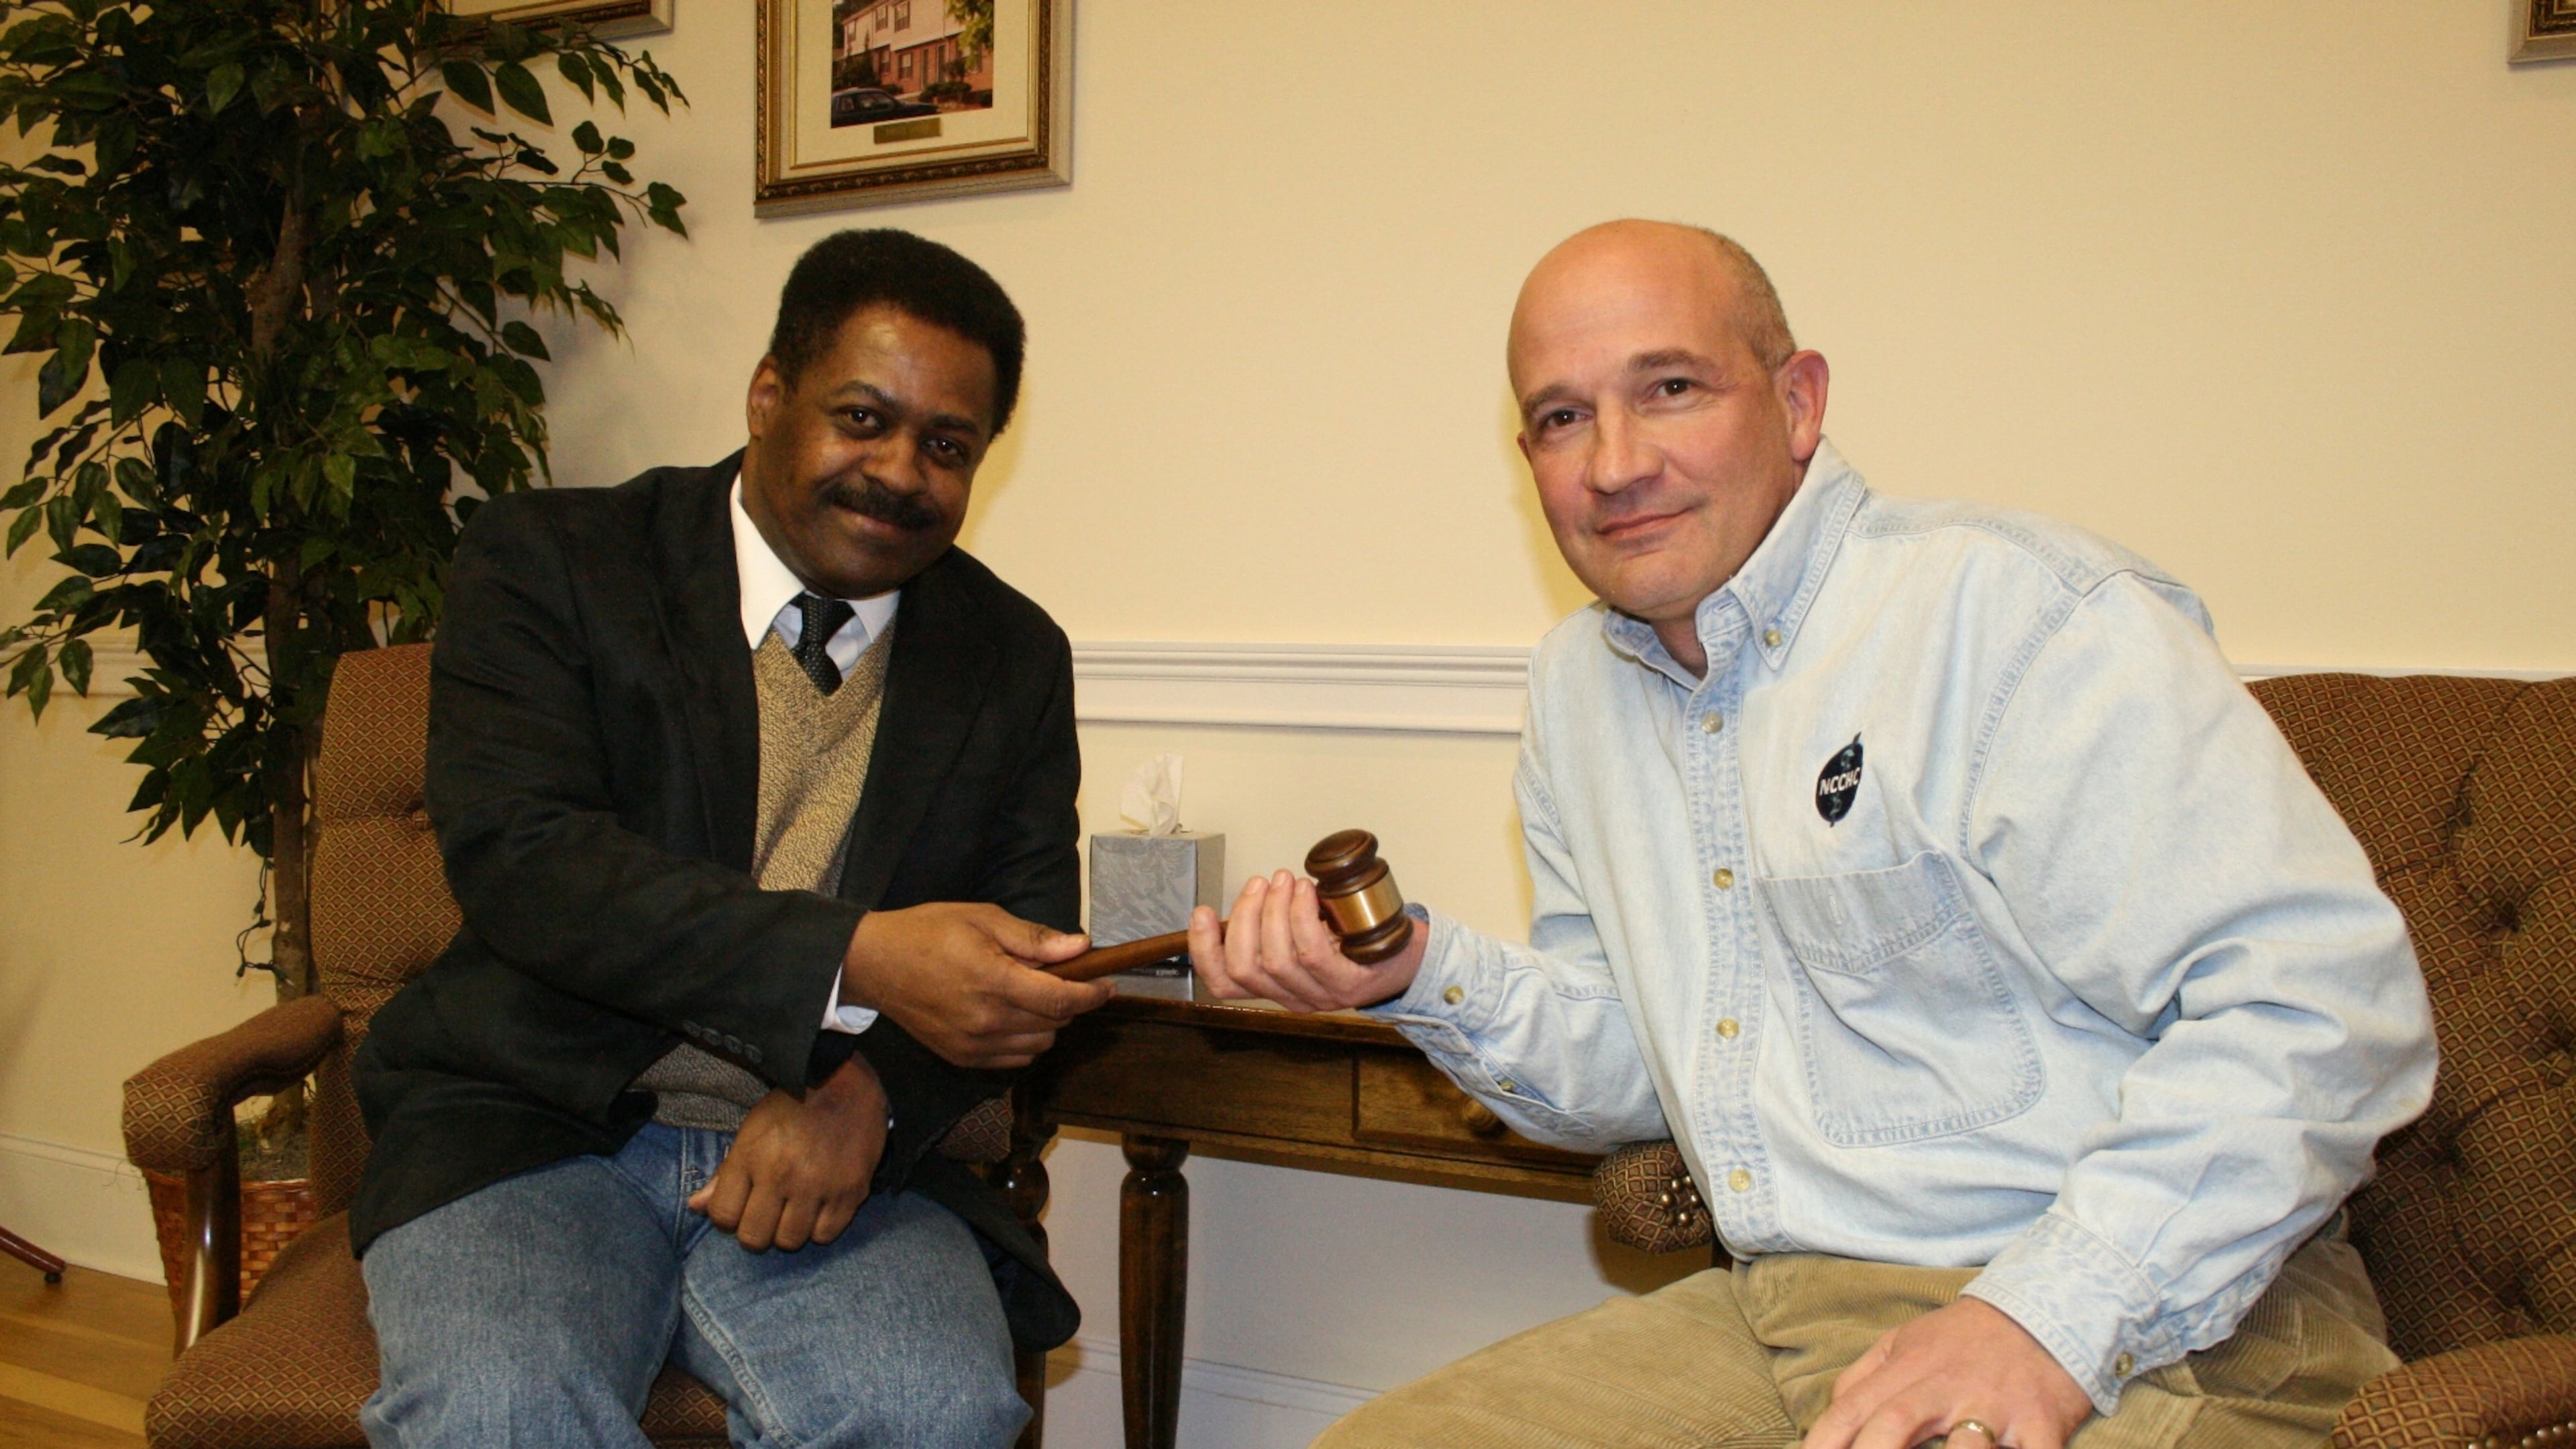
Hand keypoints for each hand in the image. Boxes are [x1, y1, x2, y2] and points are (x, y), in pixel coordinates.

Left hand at [686, 1053, 887, 1252]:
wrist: (844, 1085)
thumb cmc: (790, 1109)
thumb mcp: (750, 1131)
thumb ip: (724, 1174)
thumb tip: (695, 1206)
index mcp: (751, 1157)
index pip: (723, 1215)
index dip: (728, 1217)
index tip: (740, 1207)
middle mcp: (782, 1175)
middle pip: (755, 1237)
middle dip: (756, 1231)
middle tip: (768, 1214)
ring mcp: (818, 1186)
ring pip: (790, 1241)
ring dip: (788, 1231)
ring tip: (794, 1211)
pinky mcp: (850, 1192)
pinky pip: (825, 1235)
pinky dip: (819, 1229)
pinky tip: (818, 1209)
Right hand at [837, 902, 1111, 1068]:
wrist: (875, 964)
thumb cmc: (927, 932)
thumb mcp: (983, 918)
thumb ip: (1033, 938)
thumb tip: (1078, 947)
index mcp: (994, 980)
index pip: (1061, 999)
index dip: (1092, 994)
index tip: (1106, 984)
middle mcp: (986, 1020)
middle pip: (1055, 1023)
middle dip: (1069, 1002)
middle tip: (1064, 979)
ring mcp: (973, 1044)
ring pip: (1039, 1045)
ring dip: (1048, 1023)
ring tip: (1032, 995)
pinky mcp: (961, 1057)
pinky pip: (1014, 1058)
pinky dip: (1025, 1040)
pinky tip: (1012, 1015)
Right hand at [1188, 870, 1426, 1012]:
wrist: (1410, 956)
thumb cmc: (1355, 939)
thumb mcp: (1308, 935)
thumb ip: (1277, 925)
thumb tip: (1252, 894)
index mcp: (1277, 987)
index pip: (1224, 983)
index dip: (1204, 949)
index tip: (1202, 911)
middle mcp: (1294, 997)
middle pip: (1244, 967)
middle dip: (1244, 917)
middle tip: (1260, 882)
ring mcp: (1322, 995)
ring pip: (1275, 960)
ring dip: (1273, 912)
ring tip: (1284, 880)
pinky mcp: (1349, 984)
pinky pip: (1312, 954)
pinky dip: (1301, 917)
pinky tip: (1305, 893)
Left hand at [1801, 1298, 2093, 1448]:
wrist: (2046, 1308)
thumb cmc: (1965, 1338)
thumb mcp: (1904, 1342)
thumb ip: (1862, 1377)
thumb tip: (1829, 1414)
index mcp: (1908, 1368)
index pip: (1853, 1407)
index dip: (1824, 1439)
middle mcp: (1946, 1387)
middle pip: (1895, 1422)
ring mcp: (1994, 1405)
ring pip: (1966, 1447)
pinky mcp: (2041, 1421)